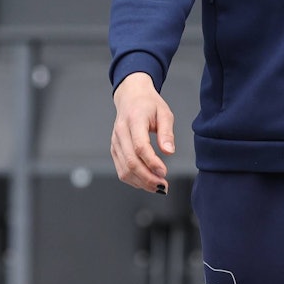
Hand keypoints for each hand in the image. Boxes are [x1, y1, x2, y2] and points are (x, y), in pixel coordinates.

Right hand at [111, 71, 174, 193]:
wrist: (131, 97)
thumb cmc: (149, 104)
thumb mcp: (164, 113)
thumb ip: (167, 133)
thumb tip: (169, 152)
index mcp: (134, 120)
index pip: (140, 146)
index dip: (152, 162)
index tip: (164, 172)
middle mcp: (121, 132)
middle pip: (131, 161)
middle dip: (147, 177)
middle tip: (163, 185)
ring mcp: (115, 142)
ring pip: (124, 170)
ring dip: (141, 182)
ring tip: (158, 187)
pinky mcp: (114, 150)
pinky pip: (121, 169)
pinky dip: (134, 180)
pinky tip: (147, 182)